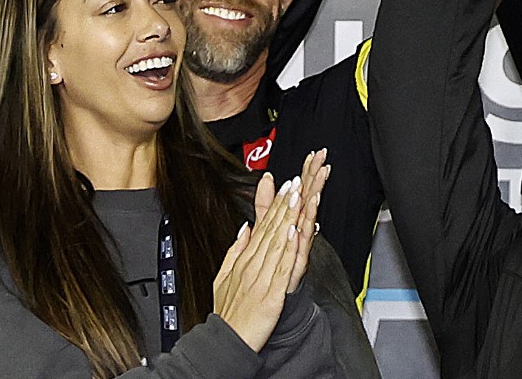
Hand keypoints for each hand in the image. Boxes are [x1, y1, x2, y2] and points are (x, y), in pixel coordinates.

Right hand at [213, 172, 305, 352]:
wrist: (227, 341)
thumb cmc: (229, 313)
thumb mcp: (224, 277)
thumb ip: (236, 251)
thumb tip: (245, 228)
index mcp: (245, 260)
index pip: (263, 226)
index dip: (276, 204)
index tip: (286, 184)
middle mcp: (253, 265)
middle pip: (271, 228)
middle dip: (284, 203)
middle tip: (295, 181)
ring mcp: (262, 277)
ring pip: (277, 241)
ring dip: (288, 217)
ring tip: (297, 196)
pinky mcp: (272, 293)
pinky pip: (282, 266)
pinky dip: (287, 247)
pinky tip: (293, 231)